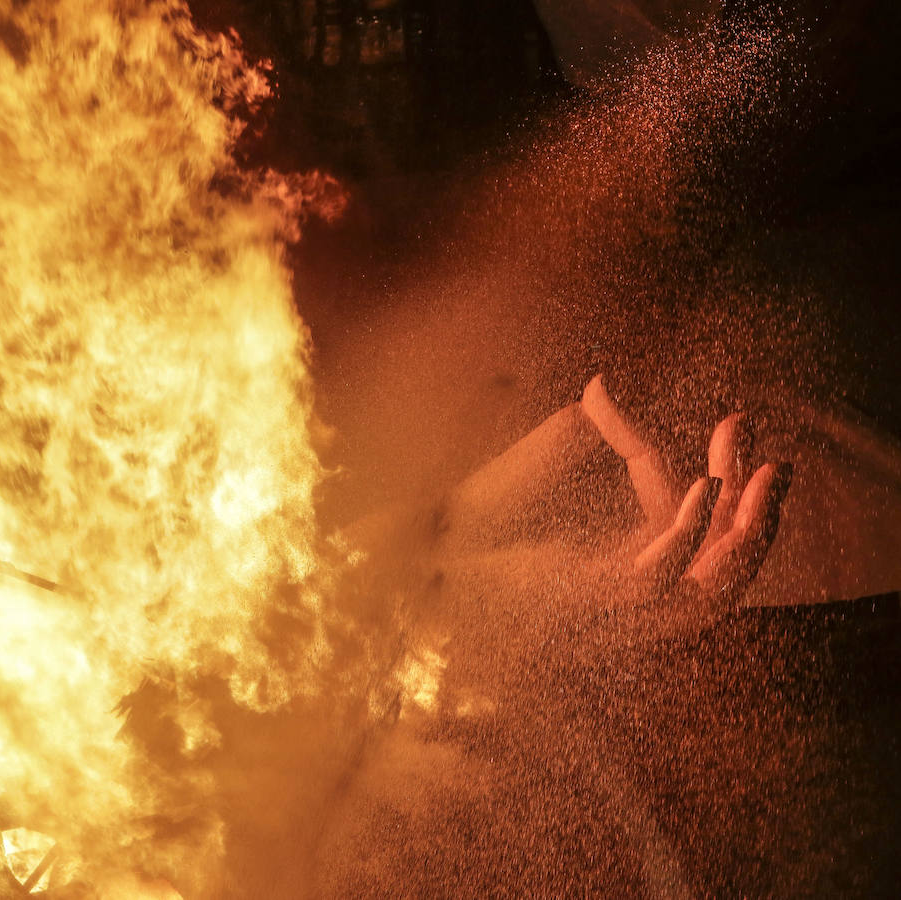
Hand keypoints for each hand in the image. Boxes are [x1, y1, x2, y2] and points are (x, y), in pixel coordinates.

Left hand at [435, 374, 791, 660]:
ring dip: (739, 532)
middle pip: (726, 581)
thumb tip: (602, 386)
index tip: (737, 424)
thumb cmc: (468, 521)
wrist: (411, 552)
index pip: (707, 547)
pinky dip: (679, 536)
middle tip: (778, 460)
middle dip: (762, 518)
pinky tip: (694, 488)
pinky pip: (649, 581)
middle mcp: (626, 610)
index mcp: (625, 580)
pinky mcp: (573, 602)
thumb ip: (584, 439)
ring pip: (707, 594)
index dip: (734, 488)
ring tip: (752, 475)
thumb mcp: (539, 470)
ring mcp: (604, 613)